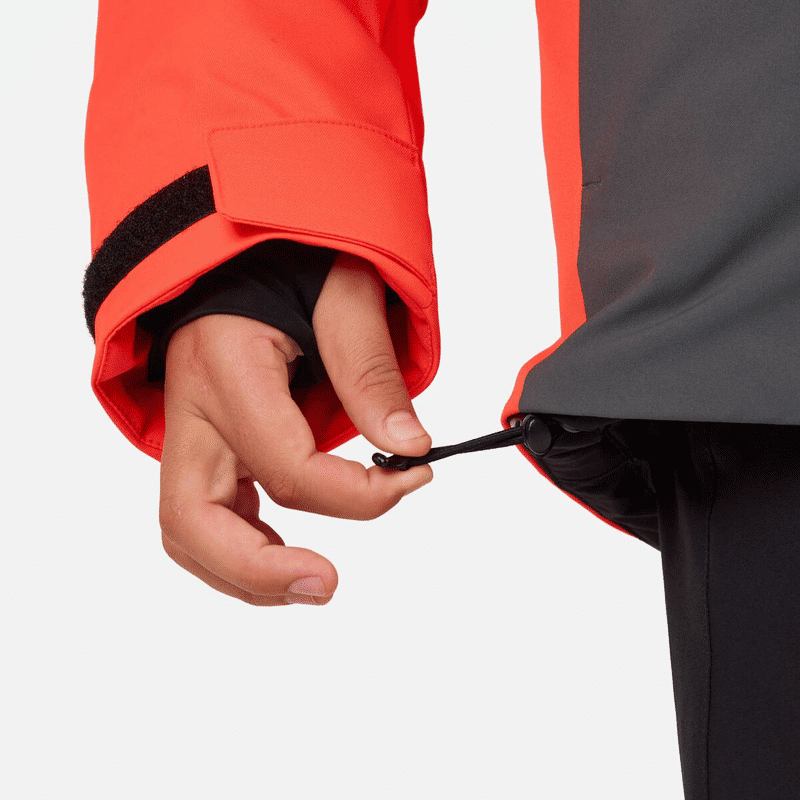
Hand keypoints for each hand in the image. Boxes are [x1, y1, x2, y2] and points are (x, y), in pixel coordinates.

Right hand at [158, 251, 432, 604]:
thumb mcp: (346, 291)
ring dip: (244, 573)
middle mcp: (192, 409)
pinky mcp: (202, 445)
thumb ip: (371, 369)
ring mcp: (188, 432)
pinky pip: (204, 515)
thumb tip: (409, 448)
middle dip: (259, 571)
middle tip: (328, 585)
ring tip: (311, 580)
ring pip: (188, 532)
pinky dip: (240, 548)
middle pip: (193, 521)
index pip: (285, 465)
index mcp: (225, 366)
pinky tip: (289, 553)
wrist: (243, 249)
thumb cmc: (291, 258)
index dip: (358, 492)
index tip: (415, 477)